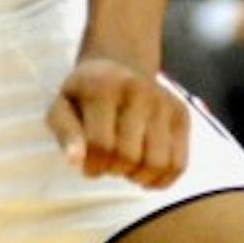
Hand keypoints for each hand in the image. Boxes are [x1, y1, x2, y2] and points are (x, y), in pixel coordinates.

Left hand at [47, 56, 188, 188]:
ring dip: (138, 177)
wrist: (120, 63)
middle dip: (113, 170)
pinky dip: (162, 179)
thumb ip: (65, 133)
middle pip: (129, 156)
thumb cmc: (86, 94)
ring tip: (126, 167)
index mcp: (103, 89)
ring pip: (157, 164)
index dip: (92, 166)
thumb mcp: (62, 106)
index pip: (100, 145)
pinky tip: (145, 173)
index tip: (88, 165)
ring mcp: (164, 103)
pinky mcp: (181, 115)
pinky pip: (178, 164)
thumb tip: (75, 160)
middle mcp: (138, 92)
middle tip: (106, 163)